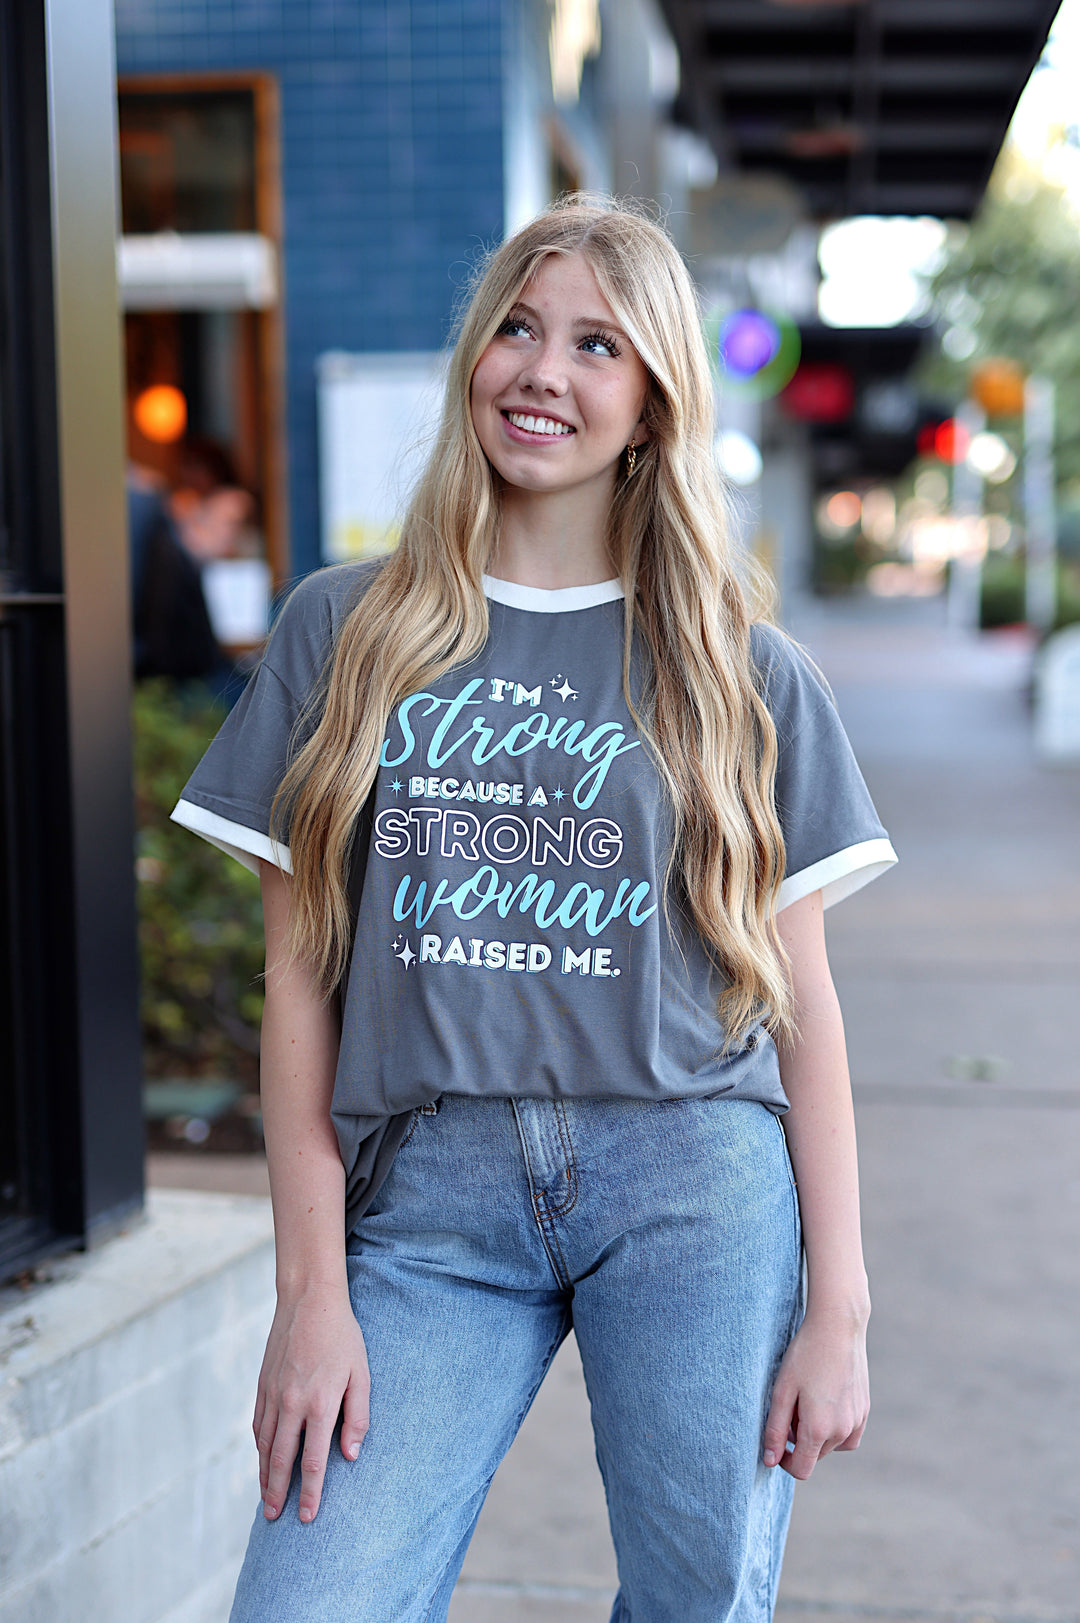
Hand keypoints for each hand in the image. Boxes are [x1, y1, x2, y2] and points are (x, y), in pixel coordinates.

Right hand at [254, 1285, 369, 1521]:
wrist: (309, 1300)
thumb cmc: (343, 1337)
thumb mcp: (362, 1374)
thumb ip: (357, 1416)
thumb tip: (350, 1455)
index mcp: (319, 1404)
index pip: (314, 1461)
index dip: (311, 1492)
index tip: (308, 1516)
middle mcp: (291, 1404)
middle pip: (281, 1460)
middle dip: (278, 1493)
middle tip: (275, 1518)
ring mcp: (273, 1394)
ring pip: (264, 1445)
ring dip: (263, 1475)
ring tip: (265, 1498)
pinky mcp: (263, 1384)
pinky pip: (258, 1424)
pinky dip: (258, 1447)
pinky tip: (261, 1458)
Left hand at [762, 1303, 869, 1479]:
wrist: (838, 1327)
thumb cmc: (805, 1356)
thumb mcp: (782, 1391)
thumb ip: (775, 1430)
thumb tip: (770, 1461)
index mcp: (819, 1429)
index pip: (802, 1469)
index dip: (785, 1462)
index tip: (777, 1442)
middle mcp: (842, 1431)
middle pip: (815, 1455)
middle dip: (799, 1440)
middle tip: (792, 1406)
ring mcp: (857, 1421)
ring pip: (832, 1445)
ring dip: (817, 1434)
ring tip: (808, 1401)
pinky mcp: (864, 1410)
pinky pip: (848, 1434)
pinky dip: (835, 1428)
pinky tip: (826, 1402)